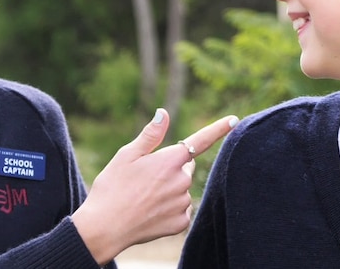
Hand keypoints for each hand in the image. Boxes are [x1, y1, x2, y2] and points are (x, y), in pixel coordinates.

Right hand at [71, 108, 237, 264]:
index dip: (218, 129)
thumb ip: (150, 135)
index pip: (200, 141)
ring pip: (181, 189)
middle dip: (170, 168)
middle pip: (184, 168)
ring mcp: (182, 203)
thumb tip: (164, 113)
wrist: (104, 228)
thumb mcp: (126, 155)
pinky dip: (169, 209)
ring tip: (143, 197)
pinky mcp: (180, 223)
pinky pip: (180, 210)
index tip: (234, 120)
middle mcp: (181, 181)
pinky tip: (150, 212)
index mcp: (169, 160)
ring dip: (169, 190)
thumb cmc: (112, 187)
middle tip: (143, 178)